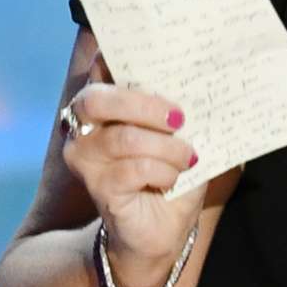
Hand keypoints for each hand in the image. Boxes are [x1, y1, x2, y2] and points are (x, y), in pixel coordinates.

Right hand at [59, 59, 202, 284]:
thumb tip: (204, 78)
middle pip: (98, 98)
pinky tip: (173, 178)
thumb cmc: (171, 174)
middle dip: (144, 104)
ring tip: (186, 158)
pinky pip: (133, 169)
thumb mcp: (181, 135)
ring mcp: (84, 158)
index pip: (101, 68)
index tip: (156, 59)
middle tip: (179, 118)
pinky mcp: (97, 186)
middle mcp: (83, 126)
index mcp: (104, 104)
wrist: (163, 229)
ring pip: (124, 137)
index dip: (120, 57)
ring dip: (167, 148)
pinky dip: (163, 171)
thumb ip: (180, 106)